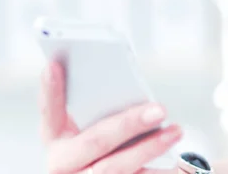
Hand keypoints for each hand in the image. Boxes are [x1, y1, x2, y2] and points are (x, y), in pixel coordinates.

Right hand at [39, 60, 182, 173]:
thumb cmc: (99, 143)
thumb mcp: (89, 126)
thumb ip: (99, 106)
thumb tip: (123, 82)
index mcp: (56, 138)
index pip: (50, 110)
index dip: (50, 89)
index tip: (54, 64)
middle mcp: (62, 164)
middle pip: (96, 141)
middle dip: (129, 124)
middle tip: (159, 109)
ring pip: (116, 167)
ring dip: (150, 148)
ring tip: (175, 131)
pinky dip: (156, 173)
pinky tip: (177, 166)